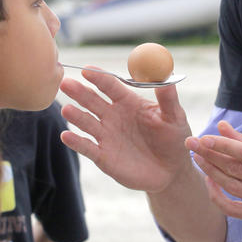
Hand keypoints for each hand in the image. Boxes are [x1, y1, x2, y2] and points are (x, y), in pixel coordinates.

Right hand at [60, 67, 192, 192]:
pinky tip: (66, 136)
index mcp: (128, 102)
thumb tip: (164, 71)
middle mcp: (113, 116)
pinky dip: (76, 142)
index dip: (98, 77)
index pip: (110, 85)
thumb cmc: (174, 139)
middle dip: (79, 92)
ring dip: (75, 116)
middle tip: (66, 82)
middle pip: (92, 101)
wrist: (171, 172)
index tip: (87, 69)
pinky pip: (87, 147)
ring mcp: (106, 136)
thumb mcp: (175, 117)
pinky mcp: (103, 156)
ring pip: (87, 122)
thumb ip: (168, 97)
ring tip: (66, 110)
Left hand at [188, 120, 241, 223]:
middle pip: (235, 170)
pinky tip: (209, 181)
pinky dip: (217, 196)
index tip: (203, 137)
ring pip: (231, 186)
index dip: (222, 146)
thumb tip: (222, 127)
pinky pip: (232, 209)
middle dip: (210, 155)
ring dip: (210, 171)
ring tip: (197, 157)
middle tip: (191, 143)